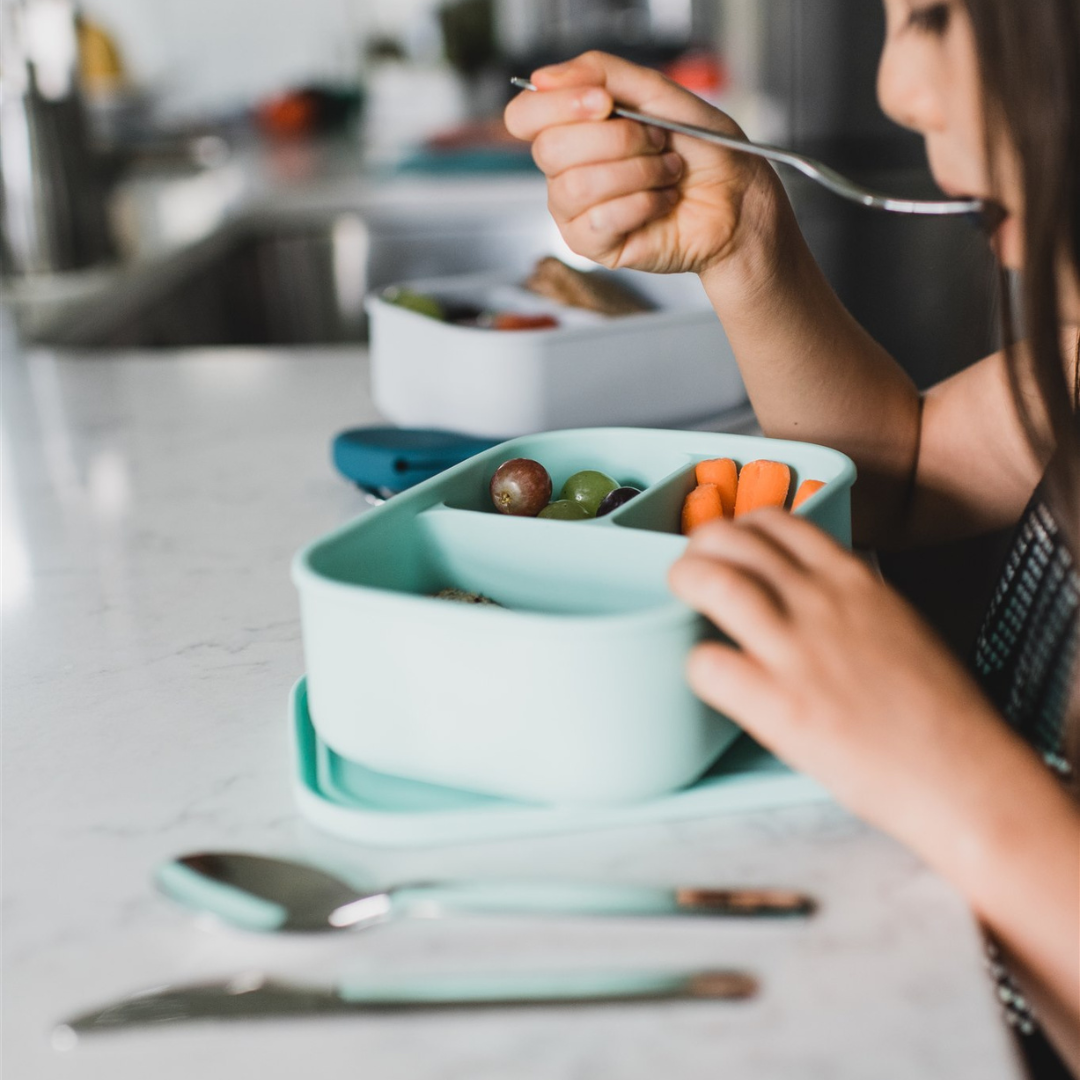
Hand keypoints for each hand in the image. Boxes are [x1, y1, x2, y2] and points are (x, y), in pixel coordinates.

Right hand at [503, 51, 784, 276]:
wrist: (737, 198)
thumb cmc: (702, 150)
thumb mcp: (657, 93)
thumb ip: (602, 73)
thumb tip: (545, 78)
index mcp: (573, 129)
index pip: (526, 116)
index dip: (558, 105)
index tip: (602, 101)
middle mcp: (566, 170)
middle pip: (551, 149)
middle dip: (618, 139)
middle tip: (656, 142)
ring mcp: (575, 212)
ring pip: (577, 185)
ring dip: (638, 172)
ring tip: (667, 174)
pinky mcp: (593, 246)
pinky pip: (600, 219)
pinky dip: (643, 204)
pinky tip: (662, 202)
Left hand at [667, 508, 1009, 848]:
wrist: (965, 776)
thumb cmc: (939, 712)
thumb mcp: (899, 624)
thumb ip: (850, 601)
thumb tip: (807, 595)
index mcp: (854, 581)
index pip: (778, 522)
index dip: (739, 529)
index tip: (727, 548)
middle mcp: (822, 603)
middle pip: (733, 539)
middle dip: (698, 547)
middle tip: (690, 571)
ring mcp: (798, 651)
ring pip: (714, 582)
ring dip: (685, 582)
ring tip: (679, 600)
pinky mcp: (780, 706)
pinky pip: (708, 665)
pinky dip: (696, 666)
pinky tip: (709, 676)